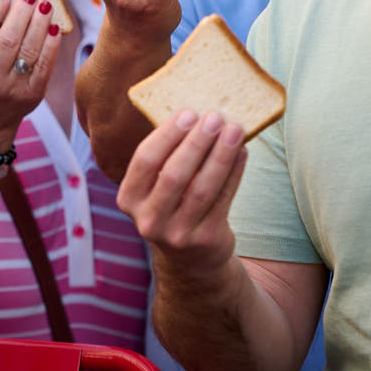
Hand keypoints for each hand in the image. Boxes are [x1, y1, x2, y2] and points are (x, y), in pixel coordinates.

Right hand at [0, 0, 62, 146]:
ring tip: (44, 5)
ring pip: (29, 49)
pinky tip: (53, 27)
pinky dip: (51, 44)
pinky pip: (45, 65)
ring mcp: (12, 89)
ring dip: (39, 23)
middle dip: (21, 12)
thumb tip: (2, 0)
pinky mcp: (33, 96)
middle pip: (8, 38)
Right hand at [116, 110, 247, 273]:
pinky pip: (223, 199)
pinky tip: (242, 152)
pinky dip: (234, 172)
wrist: (191, 257)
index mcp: (129, 198)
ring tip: (234, 129)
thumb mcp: (157, 187)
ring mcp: (176, 234)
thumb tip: (197, 113)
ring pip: (202, 188)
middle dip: (196, 142)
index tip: (188, 112)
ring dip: (220, 155)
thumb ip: (167, 157)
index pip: (145, 160)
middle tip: (214, 116)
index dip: (167, 135)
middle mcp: (148, 219)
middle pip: (174, 174)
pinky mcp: (205, 239)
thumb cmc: (174, 204)